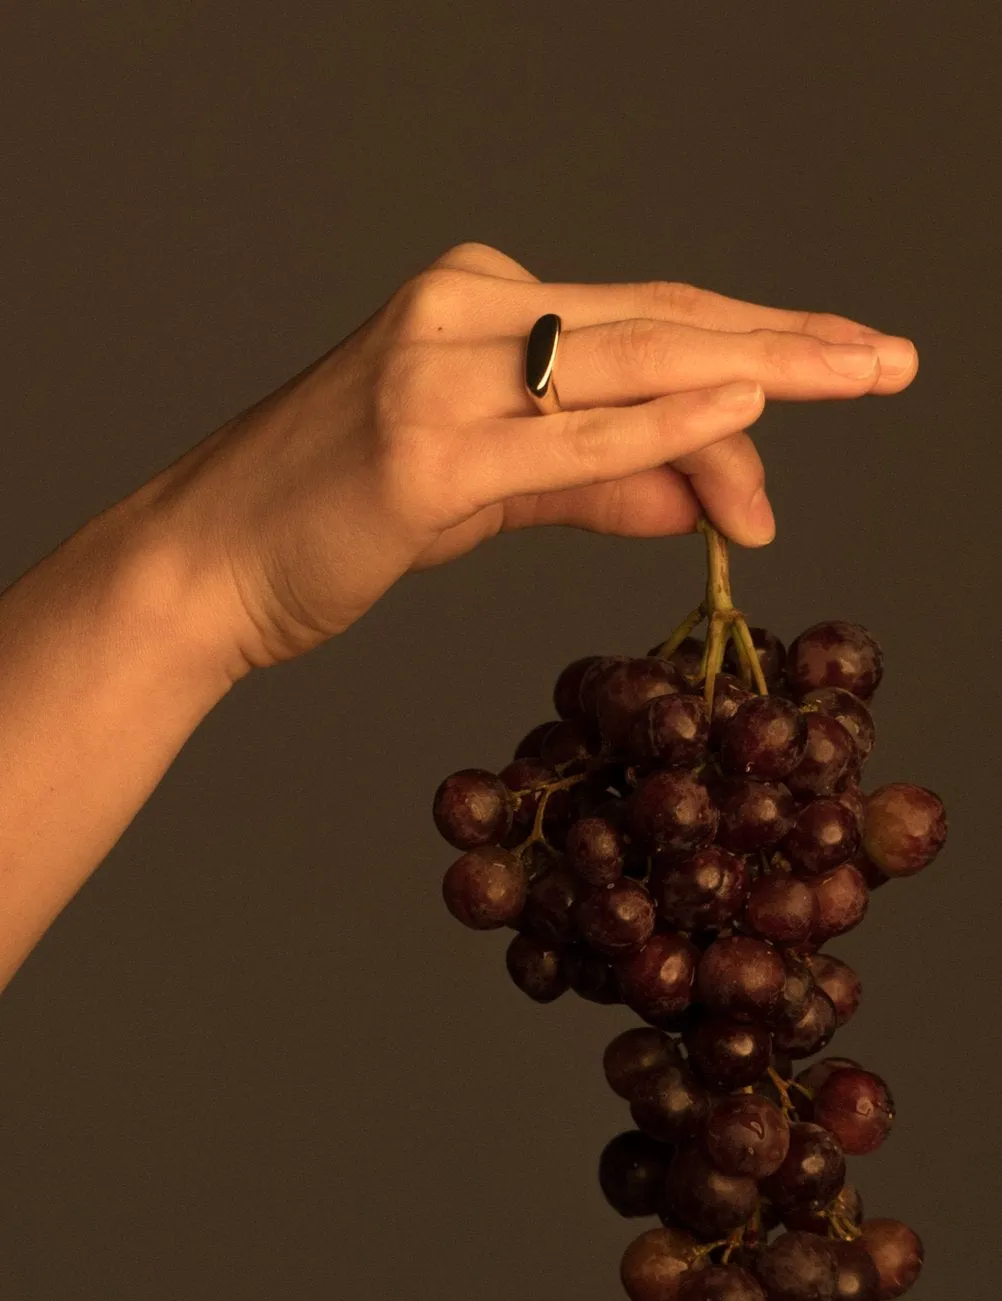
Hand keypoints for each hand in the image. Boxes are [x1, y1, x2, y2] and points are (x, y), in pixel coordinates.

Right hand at [136, 241, 917, 672]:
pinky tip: (749, 406)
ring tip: (860, 376)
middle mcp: (459, 313)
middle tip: (890, 358)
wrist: (206, 564)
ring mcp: (436, 374)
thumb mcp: (483, 489)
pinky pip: (569, 437)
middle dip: (788, 342)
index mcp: (473, 305)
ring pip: (628, 364)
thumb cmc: (333, 518)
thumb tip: (704, 492)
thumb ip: (593, 481)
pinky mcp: (422, 452)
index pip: (643, 319)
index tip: (840, 361)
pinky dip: (662, 425)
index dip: (751, 341)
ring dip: (756, 375)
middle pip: (657, 320)